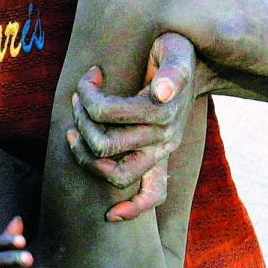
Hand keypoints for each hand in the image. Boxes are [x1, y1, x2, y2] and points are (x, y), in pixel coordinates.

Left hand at [65, 32, 196, 221]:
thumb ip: (172, 70)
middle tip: (77, 101)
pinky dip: (133, 209)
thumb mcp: (176, 51)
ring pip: (116, 173)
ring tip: (73, 131)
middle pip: (105, 144)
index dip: (88, 96)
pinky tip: (111, 215)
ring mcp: (161, 152)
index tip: (90, 75)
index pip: (108, 112)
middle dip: (82, 122)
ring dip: (85, 156)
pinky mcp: (159, 160)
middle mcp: (163, 137)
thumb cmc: (177, 52)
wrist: (194, 65)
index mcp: (162, 111)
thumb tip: (162, 92)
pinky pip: (153, 196)